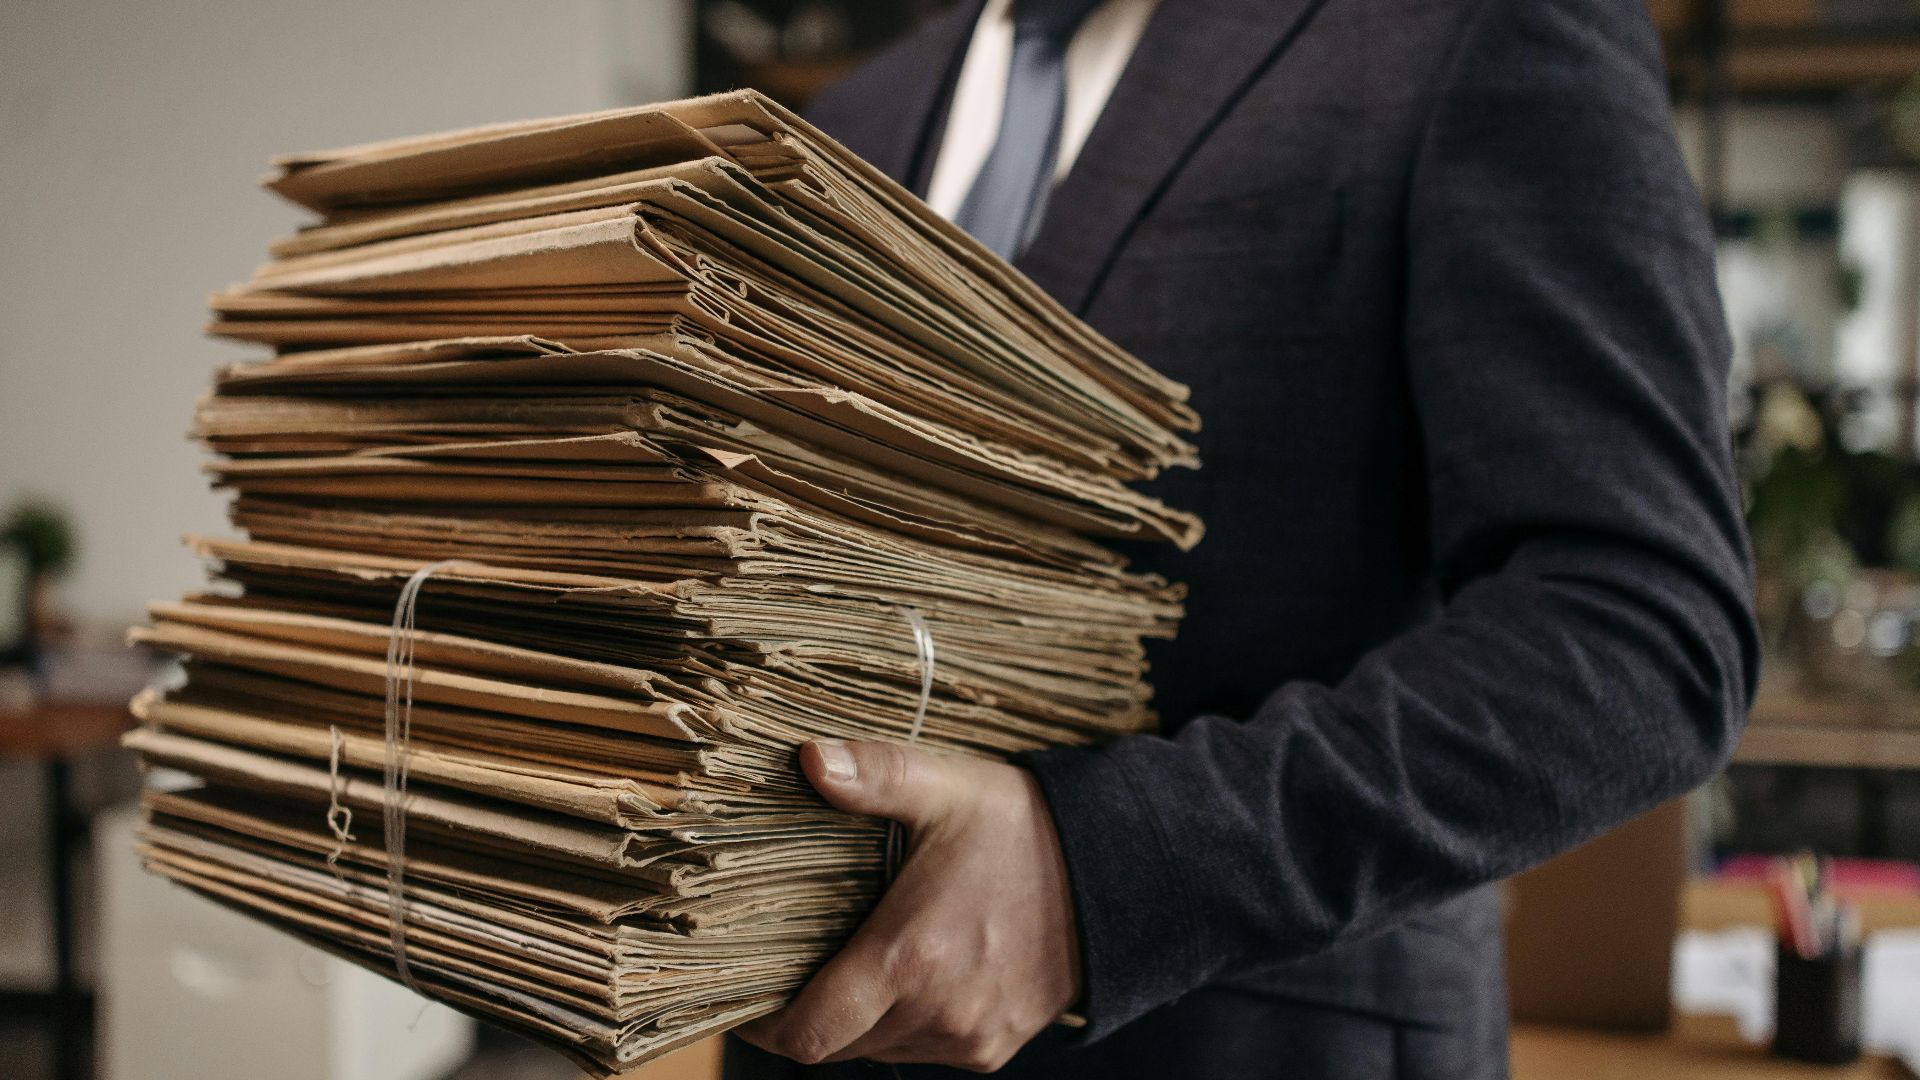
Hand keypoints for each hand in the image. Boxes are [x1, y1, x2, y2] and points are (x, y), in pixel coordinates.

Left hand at [735, 739, 1081, 1071]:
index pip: (807, 1033)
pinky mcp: (995, 1047)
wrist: (1121, 873)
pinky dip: (907, 1024)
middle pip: (838, 1045)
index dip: (766, 1023)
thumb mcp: (947, 788)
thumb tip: (808, 759)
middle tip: (797, 961)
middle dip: (811, 1012)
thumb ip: (874, 775)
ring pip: (881, 1051)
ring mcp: (969, 1036)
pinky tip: (915, 973)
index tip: (745, 991)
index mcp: (909, 959)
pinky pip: (927, 1050)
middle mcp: (937, 1013)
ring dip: (860, 1020)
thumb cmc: (1026, 828)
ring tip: (856, 961)